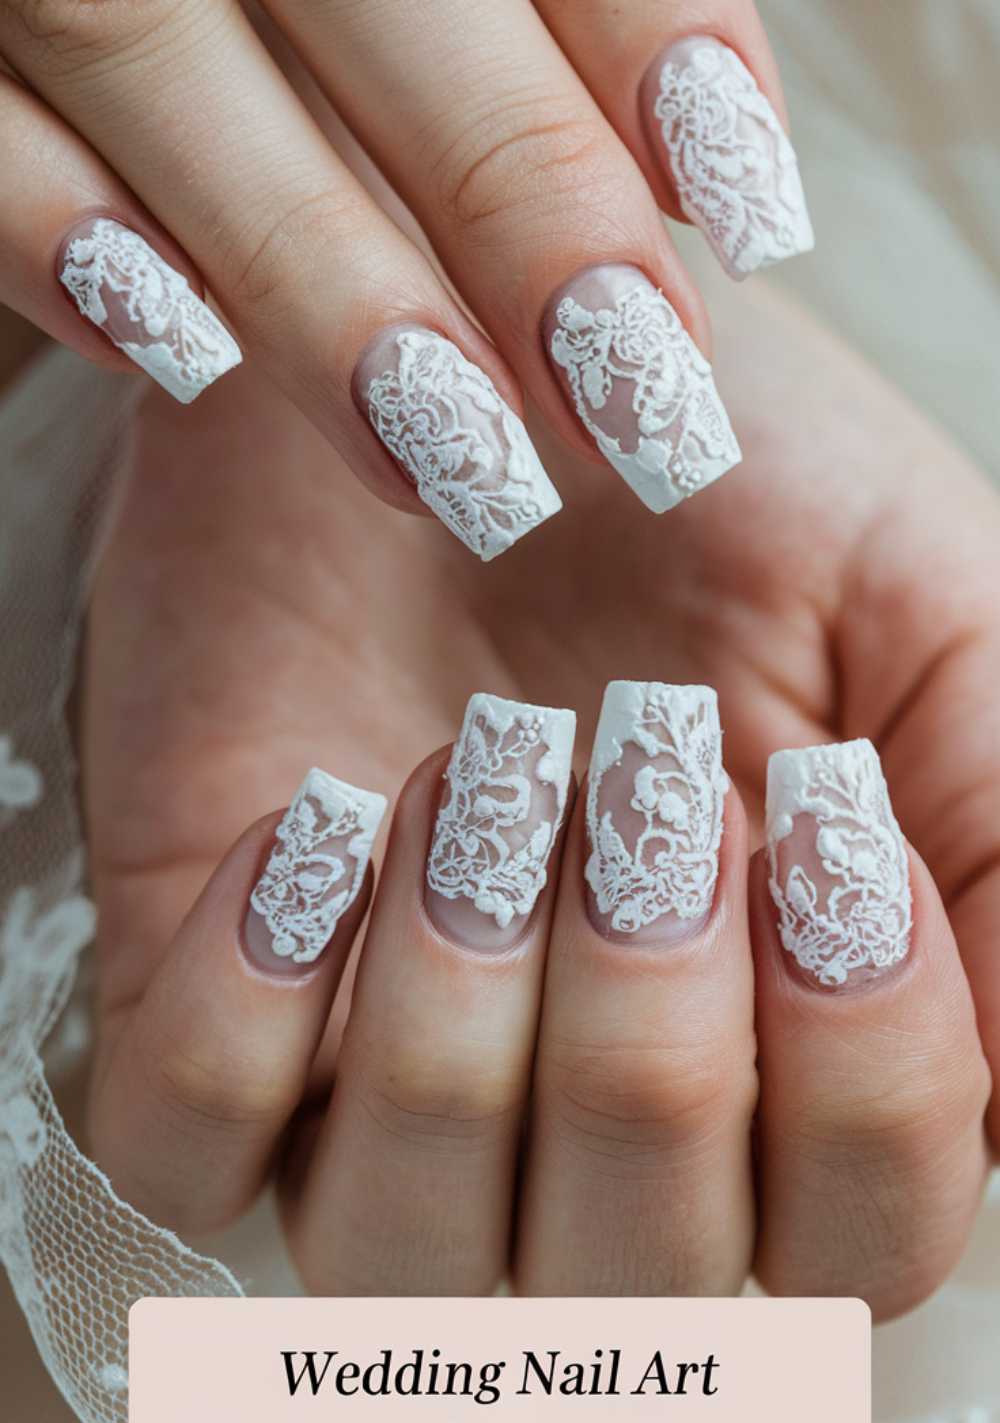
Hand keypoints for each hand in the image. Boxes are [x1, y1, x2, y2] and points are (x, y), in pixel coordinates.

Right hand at [0, 0, 809, 557]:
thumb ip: (540, 13)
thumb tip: (684, 174)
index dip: (653, 43)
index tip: (747, 223)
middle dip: (523, 201)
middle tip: (634, 408)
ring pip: (153, 58)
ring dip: (318, 286)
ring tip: (463, 468)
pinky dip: (53, 237)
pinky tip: (169, 361)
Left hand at [83, 276, 995, 1318]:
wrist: (466, 358)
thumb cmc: (712, 480)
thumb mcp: (922, 613)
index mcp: (787, 1053)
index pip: (860, 1241)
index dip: (866, 1080)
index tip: (818, 814)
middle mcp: (586, 1117)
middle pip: (636, 1281)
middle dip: (650, 1033)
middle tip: (644, 775)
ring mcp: (375, 1084)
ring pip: (404, 1254)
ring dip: (458, 1019)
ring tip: (485, 776)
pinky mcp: (205, 1014)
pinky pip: (185, 1148)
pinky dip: (252, 1006)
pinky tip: (324, 820)